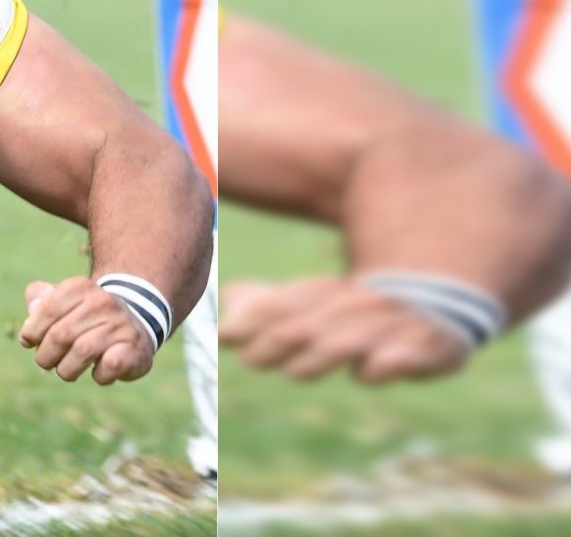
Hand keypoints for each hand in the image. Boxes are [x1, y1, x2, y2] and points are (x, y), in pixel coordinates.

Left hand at [17, 278, 154, 383]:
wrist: (137, 323)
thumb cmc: (86, 316)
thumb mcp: (64, 300)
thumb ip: (41, 300)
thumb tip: (31, 312)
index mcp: (80, 287)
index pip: (48, 309)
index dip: (32, 331)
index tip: (28, 341)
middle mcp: (103, 302)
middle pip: (61, 334)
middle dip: (46, 356)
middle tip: (46, 362)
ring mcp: (120, 325)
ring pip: (82, 352)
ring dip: (66, 370)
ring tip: (67, 371)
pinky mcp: (134, 348)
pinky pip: (108, 367)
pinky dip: (98, 376)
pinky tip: (97, 372)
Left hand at [219, 278, 470, 382]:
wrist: (443, 304)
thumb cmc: (359, 315)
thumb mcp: (313, 305)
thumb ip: (267, 309)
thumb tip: (222, 319)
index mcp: (329, 293)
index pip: (285, 304)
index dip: (253, 320)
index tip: (224, 336)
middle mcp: (358, 305)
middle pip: (309, 324)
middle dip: (277, 341)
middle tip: (252, 360)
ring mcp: (393, 327)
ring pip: (349, 342)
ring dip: (319, 356)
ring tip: (296, 372)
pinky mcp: (429, 350)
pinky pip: (405, 357)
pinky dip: (385, 365)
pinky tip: (366, 373)